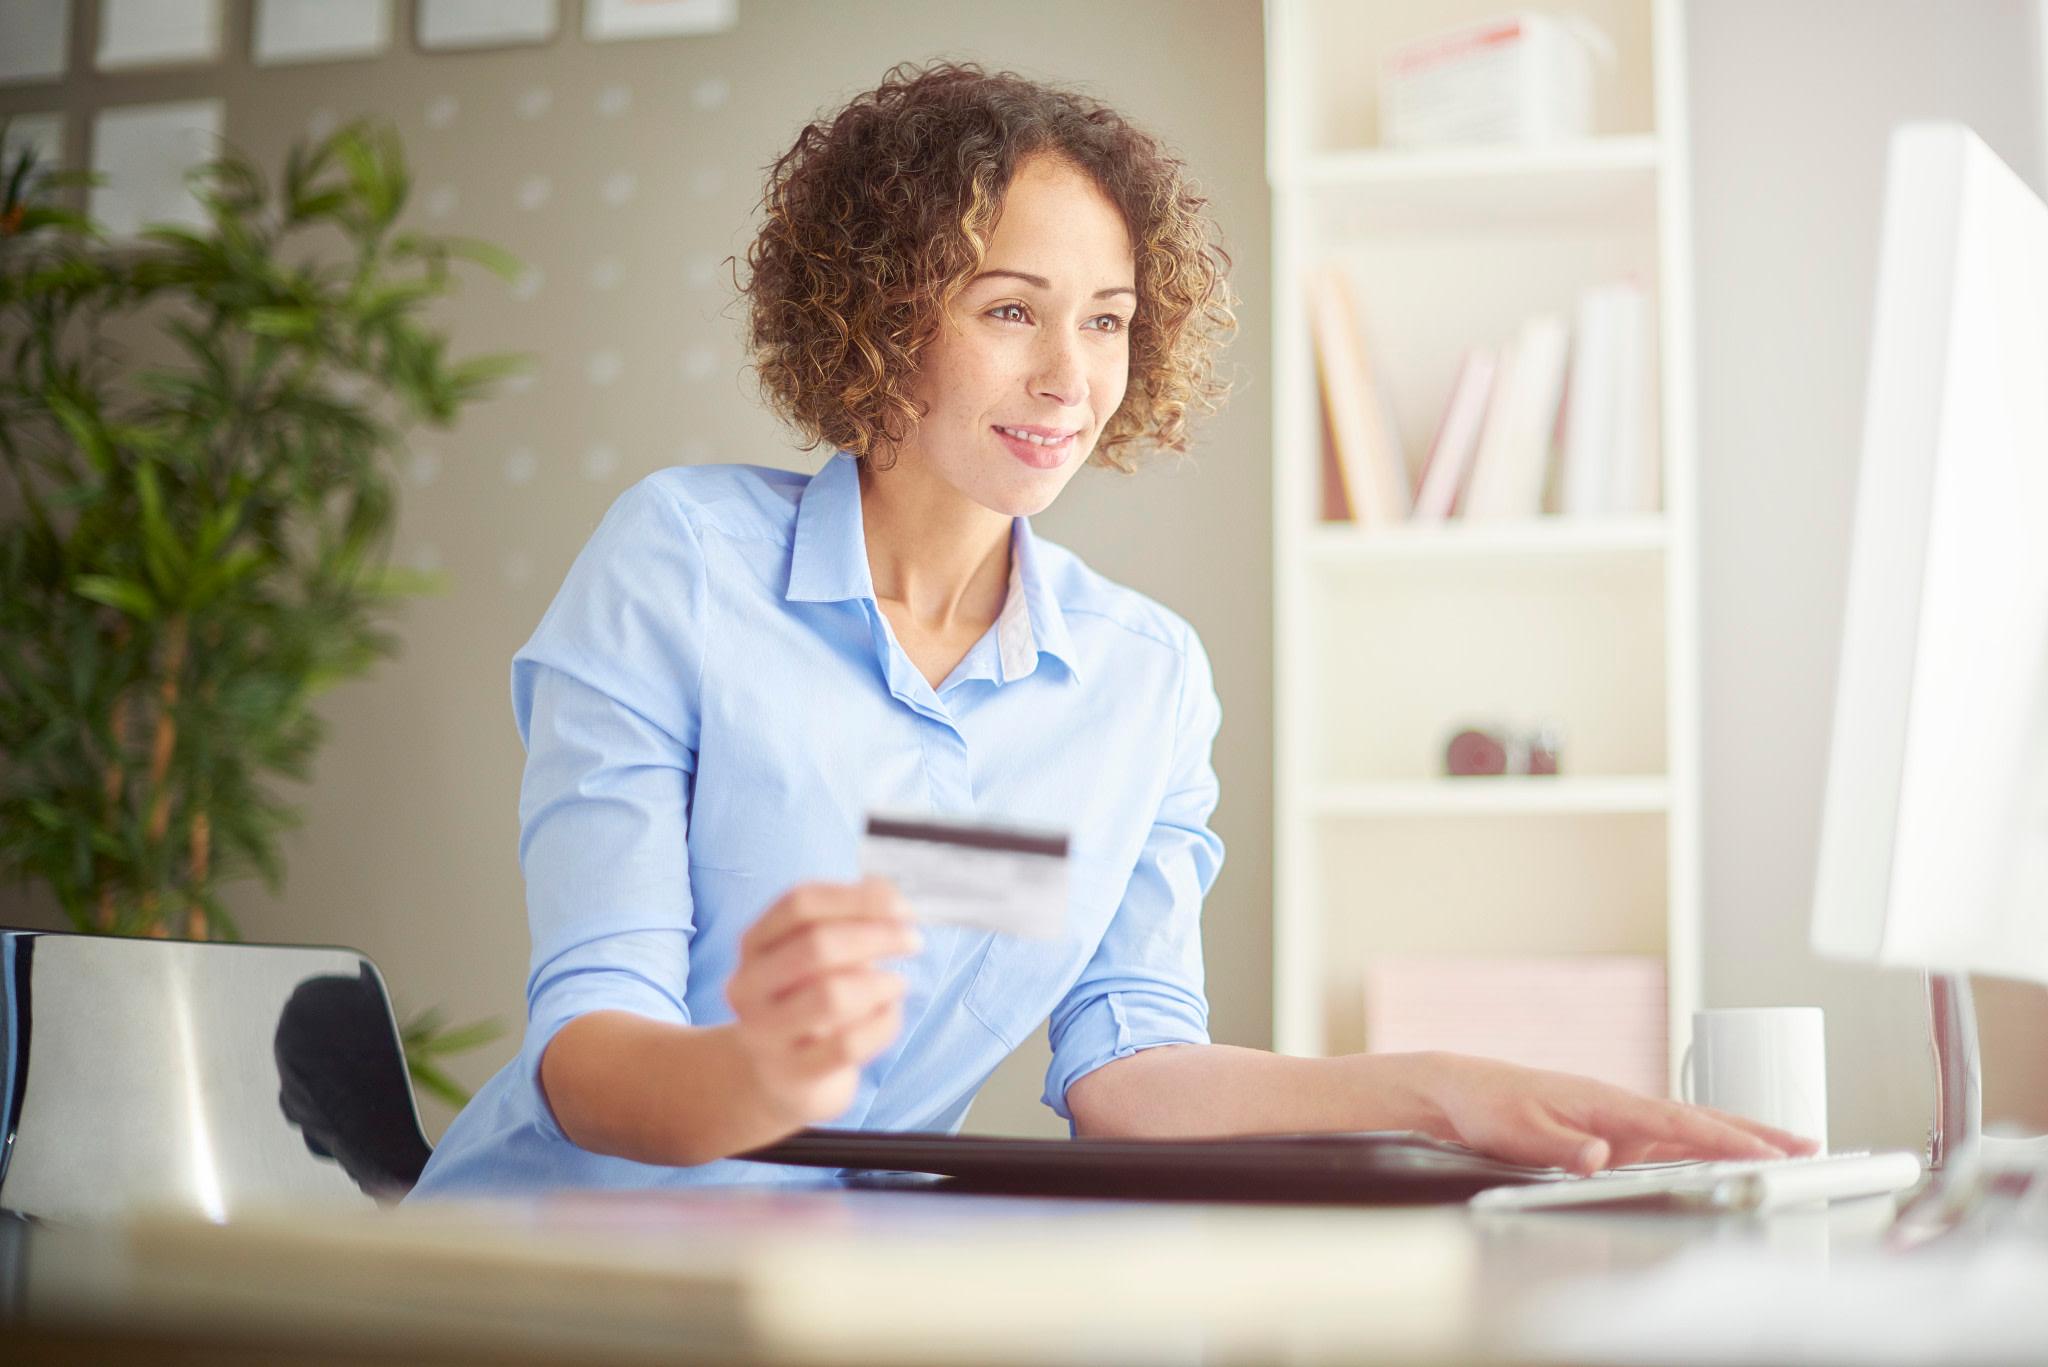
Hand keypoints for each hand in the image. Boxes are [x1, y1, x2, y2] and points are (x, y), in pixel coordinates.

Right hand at [725, 876, 922, 1126]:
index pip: (800, 903)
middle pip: (816, 946)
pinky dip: (883, 1023)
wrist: (784, 1076)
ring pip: (831, 996)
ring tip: (898, 983)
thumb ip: (858, 912)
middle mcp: (748, 986)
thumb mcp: (828, 951)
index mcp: (754, 943)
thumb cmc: (813, 996)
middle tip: (914, 941)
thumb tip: (891, 899)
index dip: (857, 899)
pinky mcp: (791, 1074)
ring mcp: (764, 1034)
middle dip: (878, 937)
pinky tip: (888, 1015)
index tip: (903, 909)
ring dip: (880, 983)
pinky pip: (849, 1044)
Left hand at [1414, 1053, 1822, 1175]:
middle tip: (1808, 1145)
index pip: (1678, 1123)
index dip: (1725, 1140)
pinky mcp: (1611, 1134)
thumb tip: (1598, 1157)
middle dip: (1755, 1132)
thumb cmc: (1489, 1104)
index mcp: (1606, 1100)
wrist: (1461, 1092)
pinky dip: (1706, 1146)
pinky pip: (1670, 1141)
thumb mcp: (1518, 1131)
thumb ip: (1561, 1146)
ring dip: (1739, 1138)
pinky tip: (1728, 1159)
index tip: (1767, 1152)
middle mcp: (1621, 1106)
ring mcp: (1619, 1119)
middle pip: (1699, 1120)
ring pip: (1692, 1130)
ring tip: (1788, 1150)